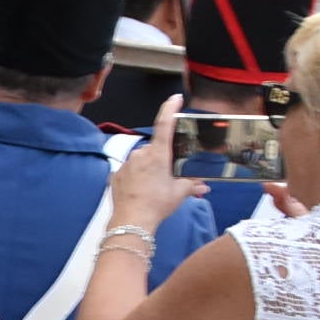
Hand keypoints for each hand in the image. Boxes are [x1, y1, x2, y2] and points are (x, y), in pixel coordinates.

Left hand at [111, 97, 206, 231]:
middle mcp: (140, 154)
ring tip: (154, 188)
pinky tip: (141, 191)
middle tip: (168, 177)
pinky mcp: (116, 174)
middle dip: (163, 160)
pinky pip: (130, 171)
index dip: (170, 109)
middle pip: (155, 149)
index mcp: (157, 154)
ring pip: (142, 160)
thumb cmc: (156, 204)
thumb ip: (192, 184)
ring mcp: (126, 164)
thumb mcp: (180, 193)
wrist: (132, 221)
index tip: (175, 98)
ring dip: (149, 169)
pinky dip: (137, 178)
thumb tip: (202, 185)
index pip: (164, 124)